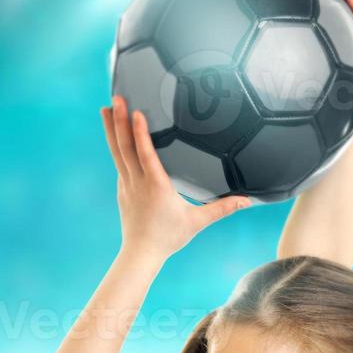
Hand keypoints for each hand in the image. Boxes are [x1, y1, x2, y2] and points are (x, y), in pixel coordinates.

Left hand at [101, 94, 252, 259]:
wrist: (142, 254)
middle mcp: (137, 182)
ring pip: (117, 152)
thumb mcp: (198, 221)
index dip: (139, 132)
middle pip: (125, 147)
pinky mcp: (123, 190)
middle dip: (120, 122)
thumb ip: (222, 208)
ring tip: (106, 109)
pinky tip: (116, 135)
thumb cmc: (169, 237)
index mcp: (156, 186)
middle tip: (116, 98)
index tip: (135, 112)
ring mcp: (127, 185)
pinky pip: (119, 163)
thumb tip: (246, 201)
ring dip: (112, 129)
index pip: (145, 154)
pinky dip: (117, 146)